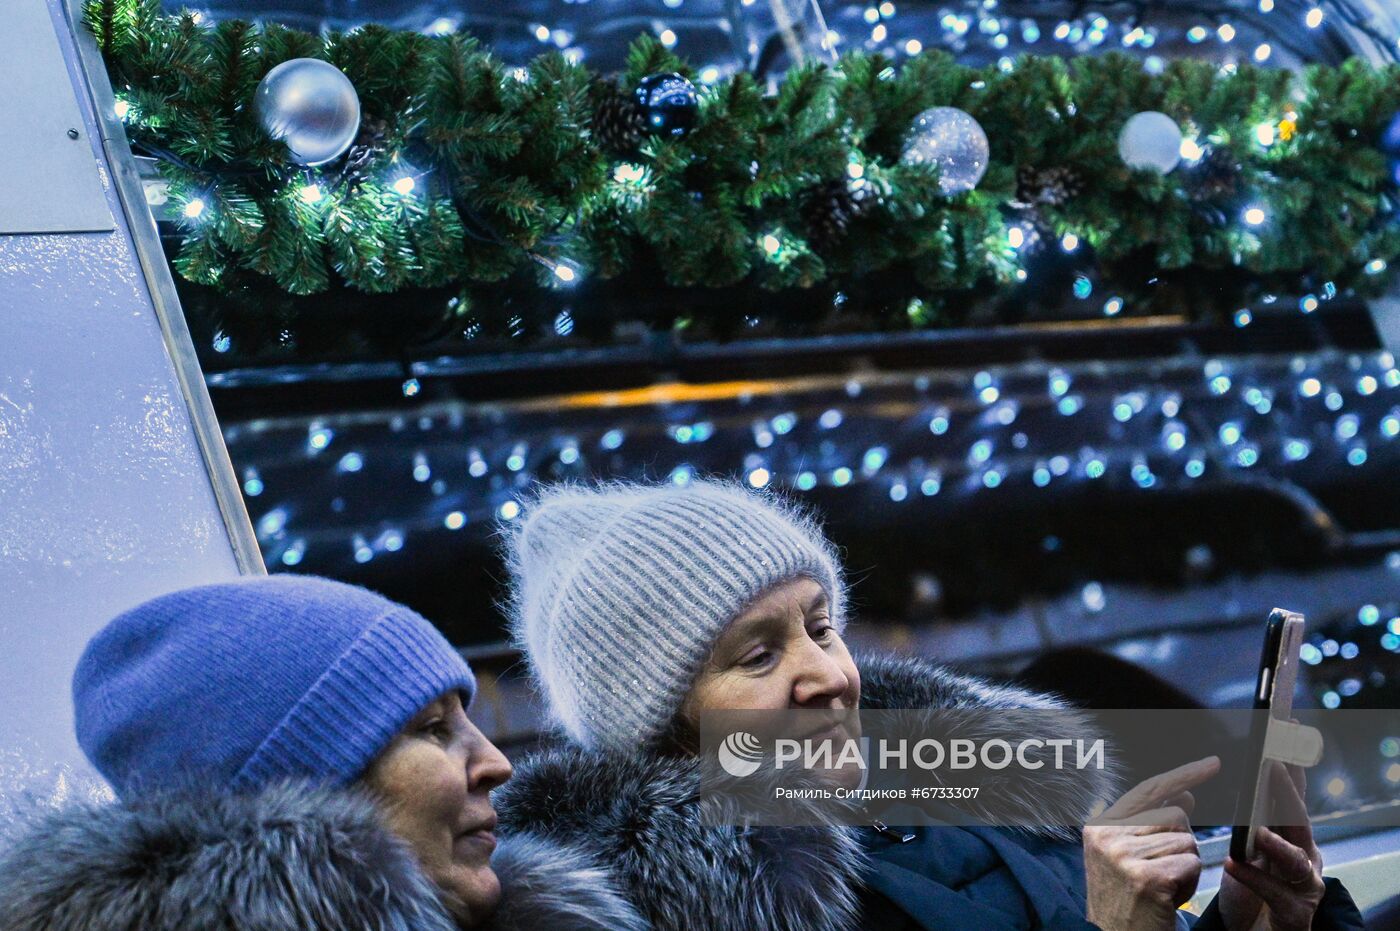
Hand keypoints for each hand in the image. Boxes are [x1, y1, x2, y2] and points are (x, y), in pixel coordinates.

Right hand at [1083, 756, 1219, 930]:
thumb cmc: (1127, 900)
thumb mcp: (1127, 857)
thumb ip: (1150, 824)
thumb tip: (1185, 795)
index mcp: (1099, 826)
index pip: (1148, 790)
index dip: (1184, 775)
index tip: (1214, 763)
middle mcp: (1106, 836)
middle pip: (1175, 815)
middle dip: (1180, 843)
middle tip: (1160, 872)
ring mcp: (1124, 856)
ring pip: (1186, 841)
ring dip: (1186, 866)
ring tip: (1162, 887)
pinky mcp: (1147, 877)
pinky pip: (1192, 863)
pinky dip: (1189, 883)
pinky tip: (1168, 898)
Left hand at [1218, 762, 1323, 930]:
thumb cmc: (1253, 889)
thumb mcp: (1248, 850)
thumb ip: (1245, 821)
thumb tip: (1206, 781)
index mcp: (1291, 835)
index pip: (1291, 792)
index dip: (1289, 760)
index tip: (1285, 725)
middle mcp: (1305, 854)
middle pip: (1299, 817)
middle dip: (1288, 788)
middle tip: (1272, 763)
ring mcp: (1305, 884)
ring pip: (1296, 859)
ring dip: (1277, 842)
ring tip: (1258, 830)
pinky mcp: (1296, 912)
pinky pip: (1277, 893)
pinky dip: (1255, 877)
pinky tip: (1232, 863)